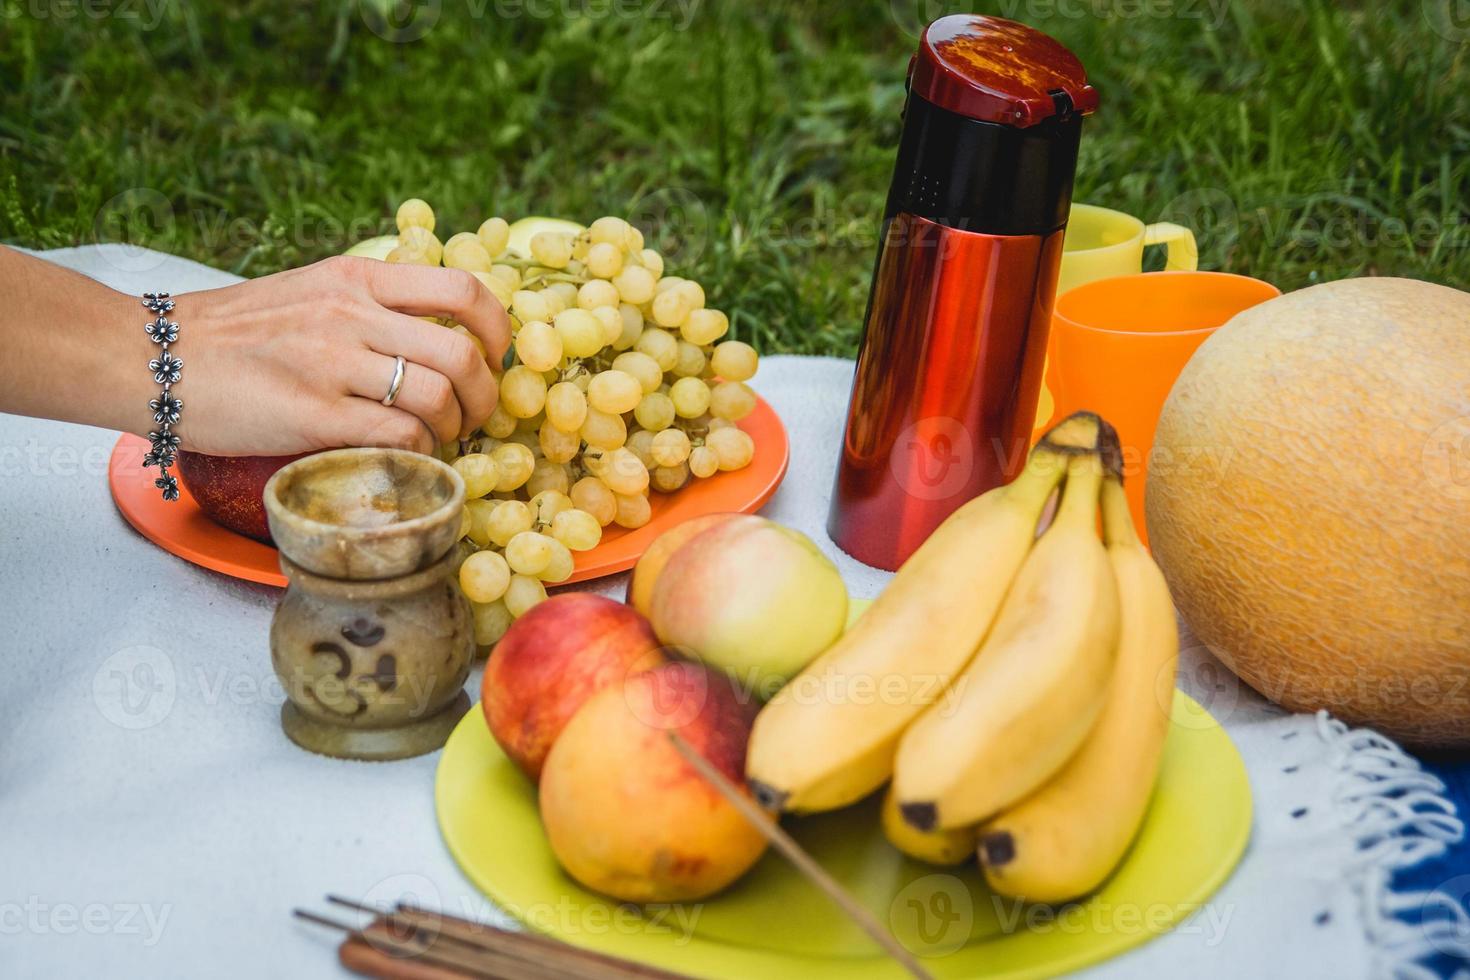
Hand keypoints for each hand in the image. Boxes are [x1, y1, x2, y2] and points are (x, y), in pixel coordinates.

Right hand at [172, 256, 509, 455]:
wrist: (152, 357)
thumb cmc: (235, 334)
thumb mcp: (310, 292)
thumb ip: (371, 305)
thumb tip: (439, 332)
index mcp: (356, 277)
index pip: (462, 291)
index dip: (500, 332)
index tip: (498, 360)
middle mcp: (350, 312)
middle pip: (463, 353)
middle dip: (486, 396)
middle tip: (477, 418)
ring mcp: (330, 362)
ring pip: (437, 396)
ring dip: (452, 429)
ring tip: (436, 441)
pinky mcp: (311, 413)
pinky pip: (397, 434)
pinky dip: (417, 452)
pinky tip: (404, 456)